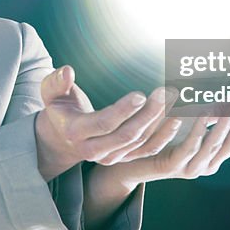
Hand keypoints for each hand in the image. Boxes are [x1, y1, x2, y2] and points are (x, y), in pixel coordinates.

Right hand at [34, 66, 168, 179]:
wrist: (61, 137)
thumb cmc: (60, 107)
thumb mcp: (51, 92)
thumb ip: (56, 81)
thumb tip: (67, 70)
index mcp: (76, 132)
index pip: (103, 123)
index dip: (122, 110)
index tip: (140, 94)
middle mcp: (94, 150)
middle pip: (127, 135)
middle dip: (149, 114)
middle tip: (166, 92)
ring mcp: (110, 157)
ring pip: (141, 142)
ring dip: (161, 122)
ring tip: (176, 99)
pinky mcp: (124, 158)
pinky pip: (148, 149)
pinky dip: (165, 135)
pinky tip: (177, 115)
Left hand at [93, 98, 229, 190]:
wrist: (130, 160)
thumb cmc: (162, 135)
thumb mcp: (192, 119)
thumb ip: (212, 110)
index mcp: (217, 154)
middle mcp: (210, 164)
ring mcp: (192, 168)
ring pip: (214, 143)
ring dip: (224, 121)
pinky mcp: (173, 166)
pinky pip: (188, 146)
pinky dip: (196, 129)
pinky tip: (202, 111)